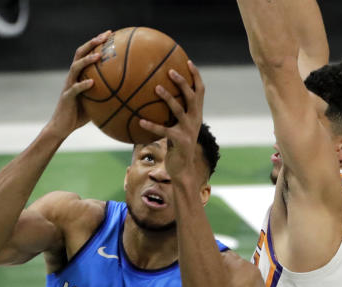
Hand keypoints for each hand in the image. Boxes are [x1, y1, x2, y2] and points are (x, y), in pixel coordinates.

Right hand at [45, 31, 110, 138]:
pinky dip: (83, 85)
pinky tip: (92, 83)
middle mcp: (73, 76)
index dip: (96, 42)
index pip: (87, 53)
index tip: (110, 34)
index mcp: (79, 75)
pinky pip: (75, 89)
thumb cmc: (80, 114)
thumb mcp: (96, 102)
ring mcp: (69, 85)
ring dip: (87, 60)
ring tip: (98, 55)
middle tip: (105, 36)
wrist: (62, 126)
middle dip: (92, 43)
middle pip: (80, 54)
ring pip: (76, 68)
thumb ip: (106, 94)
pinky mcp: (66, 97)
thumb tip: (128, 94)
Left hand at [138, 60, 204, 179]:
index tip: (188, 61)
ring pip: (179, 110)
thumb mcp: (177, 127)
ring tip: (156, 88)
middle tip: (170, 71)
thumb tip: (153, 97)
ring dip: (168, 97)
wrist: (183, 169)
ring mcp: (189, 130)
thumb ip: (171, 114)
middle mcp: (195, 120)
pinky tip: (140, 121)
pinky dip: (152, 125)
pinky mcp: (180, 141)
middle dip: (183, 82)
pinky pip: (164, 130)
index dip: (196, 76)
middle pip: (192, 96)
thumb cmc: (176, 146)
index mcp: (196, 114)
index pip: (200, 91)